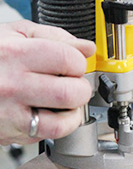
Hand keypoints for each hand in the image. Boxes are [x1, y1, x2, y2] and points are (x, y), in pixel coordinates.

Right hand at [0, 20, 95, 144]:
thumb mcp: (13, 34)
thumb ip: (53, 37)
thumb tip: (86, 48)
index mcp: (13, 53)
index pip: (69, 59)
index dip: (78, 62)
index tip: (73, 64)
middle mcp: (11, 84)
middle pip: (71, 92)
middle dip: (80, 88)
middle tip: (72, 84)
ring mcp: (9, 111)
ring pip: (64, 119)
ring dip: (73, 110)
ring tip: (64, 100)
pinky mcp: (10, 132)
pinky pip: (49, 134)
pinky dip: (60, 125)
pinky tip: (52, 113)